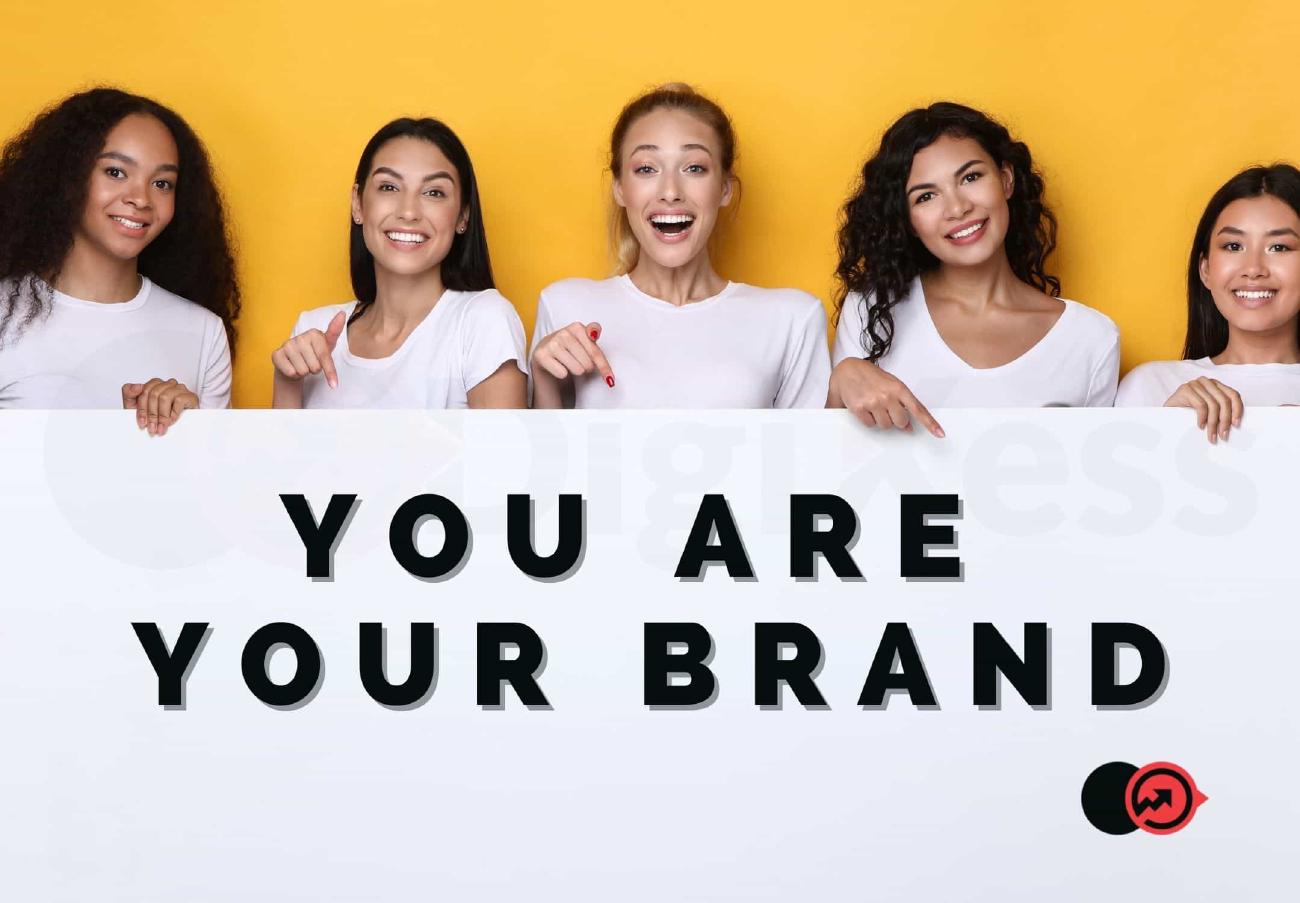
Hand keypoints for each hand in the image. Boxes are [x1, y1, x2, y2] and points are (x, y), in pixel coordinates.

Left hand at [122, 378, 199, 435]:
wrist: (172, 432)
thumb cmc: (155, 417)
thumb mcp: (135, 407)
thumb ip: (129, 394)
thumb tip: (136, 387)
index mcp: (154, 385)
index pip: (145, 390)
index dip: (142, 408)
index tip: (142, 422)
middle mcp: (167, 385)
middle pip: (155, 393)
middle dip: (152, 414)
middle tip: (152, 427)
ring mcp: (179, 389)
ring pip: (165, 396)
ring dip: (162, 415)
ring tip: (161, 427)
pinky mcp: (190, 396)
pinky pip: (180, 400)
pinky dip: (174, 412)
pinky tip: (171, 420)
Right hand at [271, 311, 343, 387]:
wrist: (293, 362)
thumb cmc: (314, 353)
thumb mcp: (327, 345)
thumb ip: (335, 331)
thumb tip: (342, 313)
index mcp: (314, 334)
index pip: (325, 358)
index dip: (330, 373)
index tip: (334, 384)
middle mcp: (300, 337)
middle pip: (315, 367)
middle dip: (314, 370)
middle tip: (310, 363)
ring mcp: (287, 345)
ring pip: (303, 371)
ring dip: (304, 372)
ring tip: (301, 364)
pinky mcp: (276, 354)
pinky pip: (291, 372)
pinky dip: (293, 374)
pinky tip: (292, 366)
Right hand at [531, 321, 614, 387]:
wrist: (546, 352)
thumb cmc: (571, 348)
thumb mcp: (586, 343)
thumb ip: (597, 343)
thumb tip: (598, 346)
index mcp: (578, 327)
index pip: (596, 352)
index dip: (604, 367)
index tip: (609, 379)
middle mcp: (564, 333)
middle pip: (588, 363)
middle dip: (587, 368)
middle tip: (580, 363)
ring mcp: (552, 343)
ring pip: (577, 370)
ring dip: (576, 371)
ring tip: (569, 364)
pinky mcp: (541, 355)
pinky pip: (562, 373)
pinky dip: (562, 374)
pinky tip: (558, 366)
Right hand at [828, 358, 943, 436]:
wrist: (847, 370)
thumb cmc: (870, 376)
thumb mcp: (890, 385)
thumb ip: (902, 404)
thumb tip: (909, 426)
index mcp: (899, 388)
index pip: (918, 409)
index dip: (930, 423)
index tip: (939, 433)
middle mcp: (887, 395)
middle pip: (901, 422)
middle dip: (896, 420)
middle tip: (887, 410)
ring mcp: (874, 402)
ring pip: (885, 425)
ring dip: (881, 420)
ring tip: (874, 406)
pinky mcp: (860, 408)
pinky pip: (870, 425)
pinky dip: (869, 420)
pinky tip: (865, 408)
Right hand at [1164, 377, 1241, 442]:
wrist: (1164, 414)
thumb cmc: (1187, 414)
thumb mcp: (1208, 411)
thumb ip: (1220, 411)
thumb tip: (1235, 424)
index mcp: (1216, 385)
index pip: (1233, 395)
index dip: (1237, 409)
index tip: (1236, 424)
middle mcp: (1206, 382)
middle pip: (1224, 401)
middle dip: (1225, 420)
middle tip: (1223, 435)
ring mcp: (1195, 384)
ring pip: (1213, 405)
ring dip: (1213, 423)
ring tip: (1211, 435)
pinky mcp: (1185, 389)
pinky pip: (1200, 405)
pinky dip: (1202, 418)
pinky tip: (1200, 426)